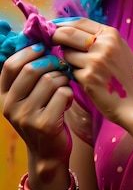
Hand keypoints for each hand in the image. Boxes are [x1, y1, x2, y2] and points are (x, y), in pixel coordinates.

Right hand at [1, 44, 72, 166]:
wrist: (48, 151)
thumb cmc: (42, 112)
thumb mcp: (27, 94)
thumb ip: (28, 72)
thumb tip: (38, 38)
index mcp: (3, 95)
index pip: (11, 65)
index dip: (29, 52)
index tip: (44, 48)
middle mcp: (10, 106)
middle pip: (32, 69)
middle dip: (52, 63)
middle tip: (60, 67)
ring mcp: (25, 117)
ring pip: (51, 80)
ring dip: (63, 80)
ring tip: (62, 89)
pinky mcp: (44, 124)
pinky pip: (63, 93)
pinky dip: (69, 93)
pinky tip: (67, 102)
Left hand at [53, 19, 132, 131]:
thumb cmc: (126, 76)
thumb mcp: (118, 49)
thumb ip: (98, 39)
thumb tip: (70, 31)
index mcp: (111, 34)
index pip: (79, 22)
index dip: (62, 23)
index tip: (53, 27)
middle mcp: (103, 44)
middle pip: (68, 34)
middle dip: (54, 37)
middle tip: (48, 41)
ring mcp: (95, 61)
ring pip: (67, 54)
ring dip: (68, 59)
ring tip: (82, 68)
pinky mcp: (87, 78)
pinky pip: (71, 71)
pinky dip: (74, 74)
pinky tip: (87, 81)